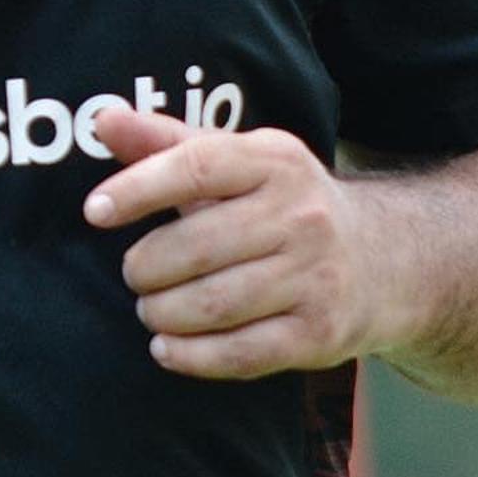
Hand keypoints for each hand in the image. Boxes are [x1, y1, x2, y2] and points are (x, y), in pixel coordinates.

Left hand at [83, 106, 365, 379]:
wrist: (383, 259)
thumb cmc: (284, 203)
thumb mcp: (237, 160)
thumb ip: (166, 142)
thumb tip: (102, 120)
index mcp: (275, 160)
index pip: (196, 165)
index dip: (138, 189)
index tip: (94, 211)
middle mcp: (302, 215)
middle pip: (197, 246)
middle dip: (146, 266)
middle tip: (134, 273)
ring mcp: (315, 277)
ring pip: (213, 304)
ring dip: (162, 312)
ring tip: (150, 307)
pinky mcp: (319, 334)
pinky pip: (240, 354)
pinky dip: (191, 356)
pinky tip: (167, 347)